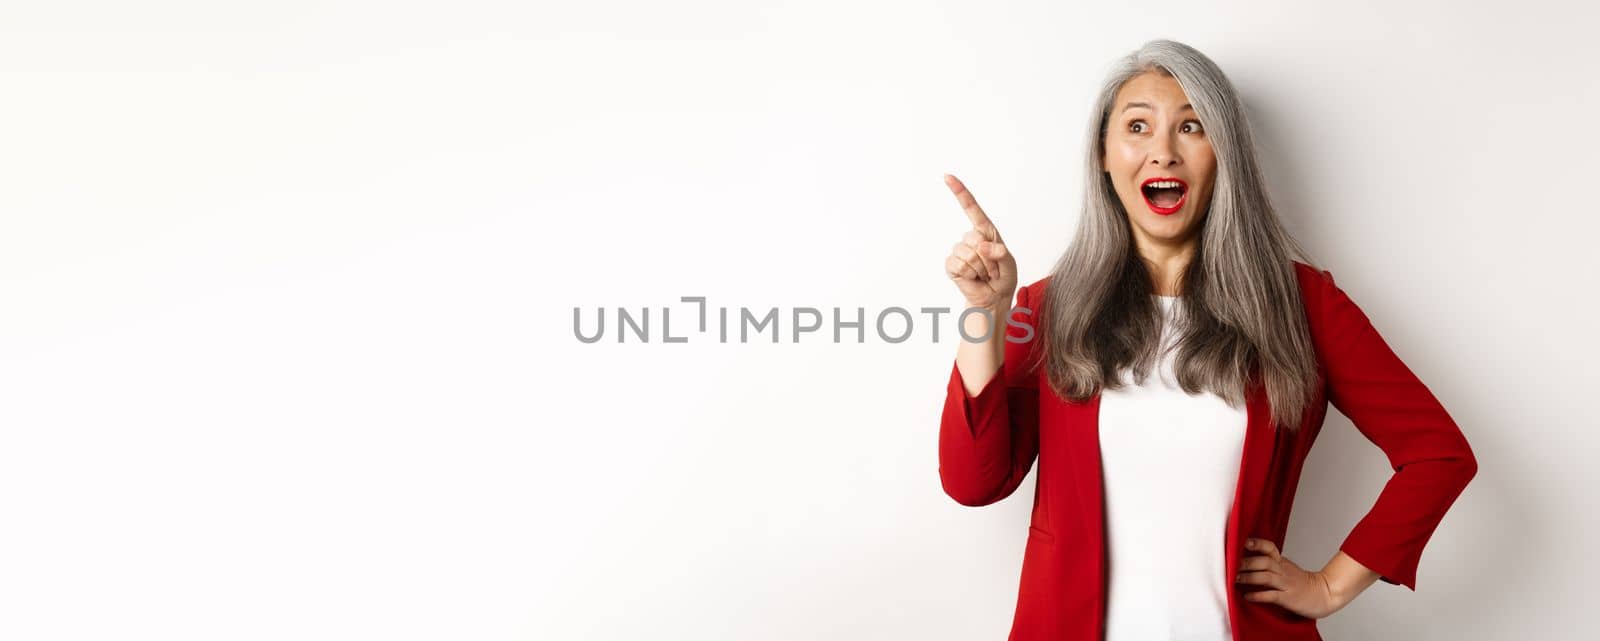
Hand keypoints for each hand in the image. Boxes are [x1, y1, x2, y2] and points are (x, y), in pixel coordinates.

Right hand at [943, 174, 1017, 308]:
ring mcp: (959, 251)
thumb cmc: (1003, 278)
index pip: (972, 209)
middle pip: (975, 239)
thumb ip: (999, 253)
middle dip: (989, 259)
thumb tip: (982, 246)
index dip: (960, 192)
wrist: (993, 298)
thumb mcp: (1009, 263)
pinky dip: (970, 274)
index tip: (947, 177)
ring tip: (984, 275)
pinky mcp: (951, 265)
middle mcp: (970, 238)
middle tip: (993, 270)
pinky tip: (973, 279)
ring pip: (969, 254)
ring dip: (981, 269)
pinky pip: (959, 265)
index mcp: (985, 232)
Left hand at [1235, 538, 1346, 618]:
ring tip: (1235, 579)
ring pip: (1266, 577)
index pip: (1270, 548)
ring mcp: (1286, 584)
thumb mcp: (1287, 568)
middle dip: (1247, 562)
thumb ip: (1271, 563)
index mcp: (1283, 562)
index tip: (1244, 542)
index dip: (1258, 544)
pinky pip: (1271, 595)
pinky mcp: (1288, 598)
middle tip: (1232, 565)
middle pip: (1265, 562)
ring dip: (1249, 577)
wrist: (1324, 595)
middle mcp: (1284, 571)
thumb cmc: (1301, 583)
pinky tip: (1247, 596)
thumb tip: (1246, 560)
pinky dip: (1258, 595)